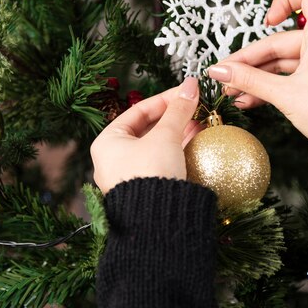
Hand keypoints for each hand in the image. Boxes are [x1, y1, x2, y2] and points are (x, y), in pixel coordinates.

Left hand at [90, 77, 200, 193]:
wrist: (157, 222)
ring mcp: (128, 176)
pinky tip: (194, 142)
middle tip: (195, 107)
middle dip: (173, 117)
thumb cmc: (150, 173)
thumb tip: (190, 85)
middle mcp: (113, 159)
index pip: (138, 111)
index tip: (186, 91)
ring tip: (199, 122)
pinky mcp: (144, 190)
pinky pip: (160, 162)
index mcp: (107, 142)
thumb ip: (178, 109)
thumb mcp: (166, 136)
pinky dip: (176, 151)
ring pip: (155, 146)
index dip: (165, 98)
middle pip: (147, 128)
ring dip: (178, 133)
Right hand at [207, 0, 307, 171]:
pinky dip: (273, 84)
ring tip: (233, 94)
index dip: (283, 0)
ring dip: (258, 77)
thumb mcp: (286, 96)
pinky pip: (294, 74)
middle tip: (225, 78)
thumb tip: (219, 71)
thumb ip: (250, 80)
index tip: (266, 22)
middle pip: (282, 40)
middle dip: (251, 61)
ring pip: (284, 61)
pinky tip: (250, 100)